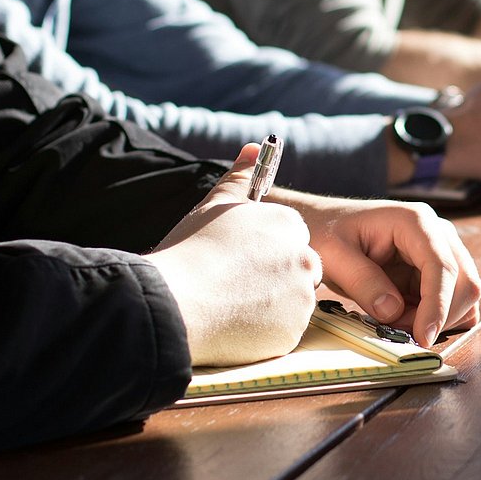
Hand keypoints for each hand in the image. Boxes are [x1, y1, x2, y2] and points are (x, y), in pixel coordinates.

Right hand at [147, 144, 321, 365]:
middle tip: (235, 284)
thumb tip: (254, 147)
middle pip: (298, 269)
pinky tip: (234, 324)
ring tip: (230, 303)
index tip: (240, 259)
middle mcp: (304, 259)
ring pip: (292, 301)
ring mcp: (301, 298)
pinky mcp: (292, 332)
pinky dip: (264, 330)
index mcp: (289, 226)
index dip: (264, 250)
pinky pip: (283, 331)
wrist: (176, 302)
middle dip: (274, 277)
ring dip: (270, 304)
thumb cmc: (191, 250)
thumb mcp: (215, 205)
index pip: (291, 237)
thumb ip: (240, 177)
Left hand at [270, 194, 480, 346]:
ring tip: (395, 321)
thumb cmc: (326, 232)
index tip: (423, 336)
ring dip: (437, 319)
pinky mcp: (436, 271)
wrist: (323, 225)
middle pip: (465, 282)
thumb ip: (363, 282)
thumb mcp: (334, 255)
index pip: (442, 266)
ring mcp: (441, 251)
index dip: (438, 305)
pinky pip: (453, 301)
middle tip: (398, 331)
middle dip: (439, 316)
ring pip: (464, 295)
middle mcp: (437, 233)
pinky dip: (437, 318)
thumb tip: (393, 311)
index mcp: (415, 222)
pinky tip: (406, 318)